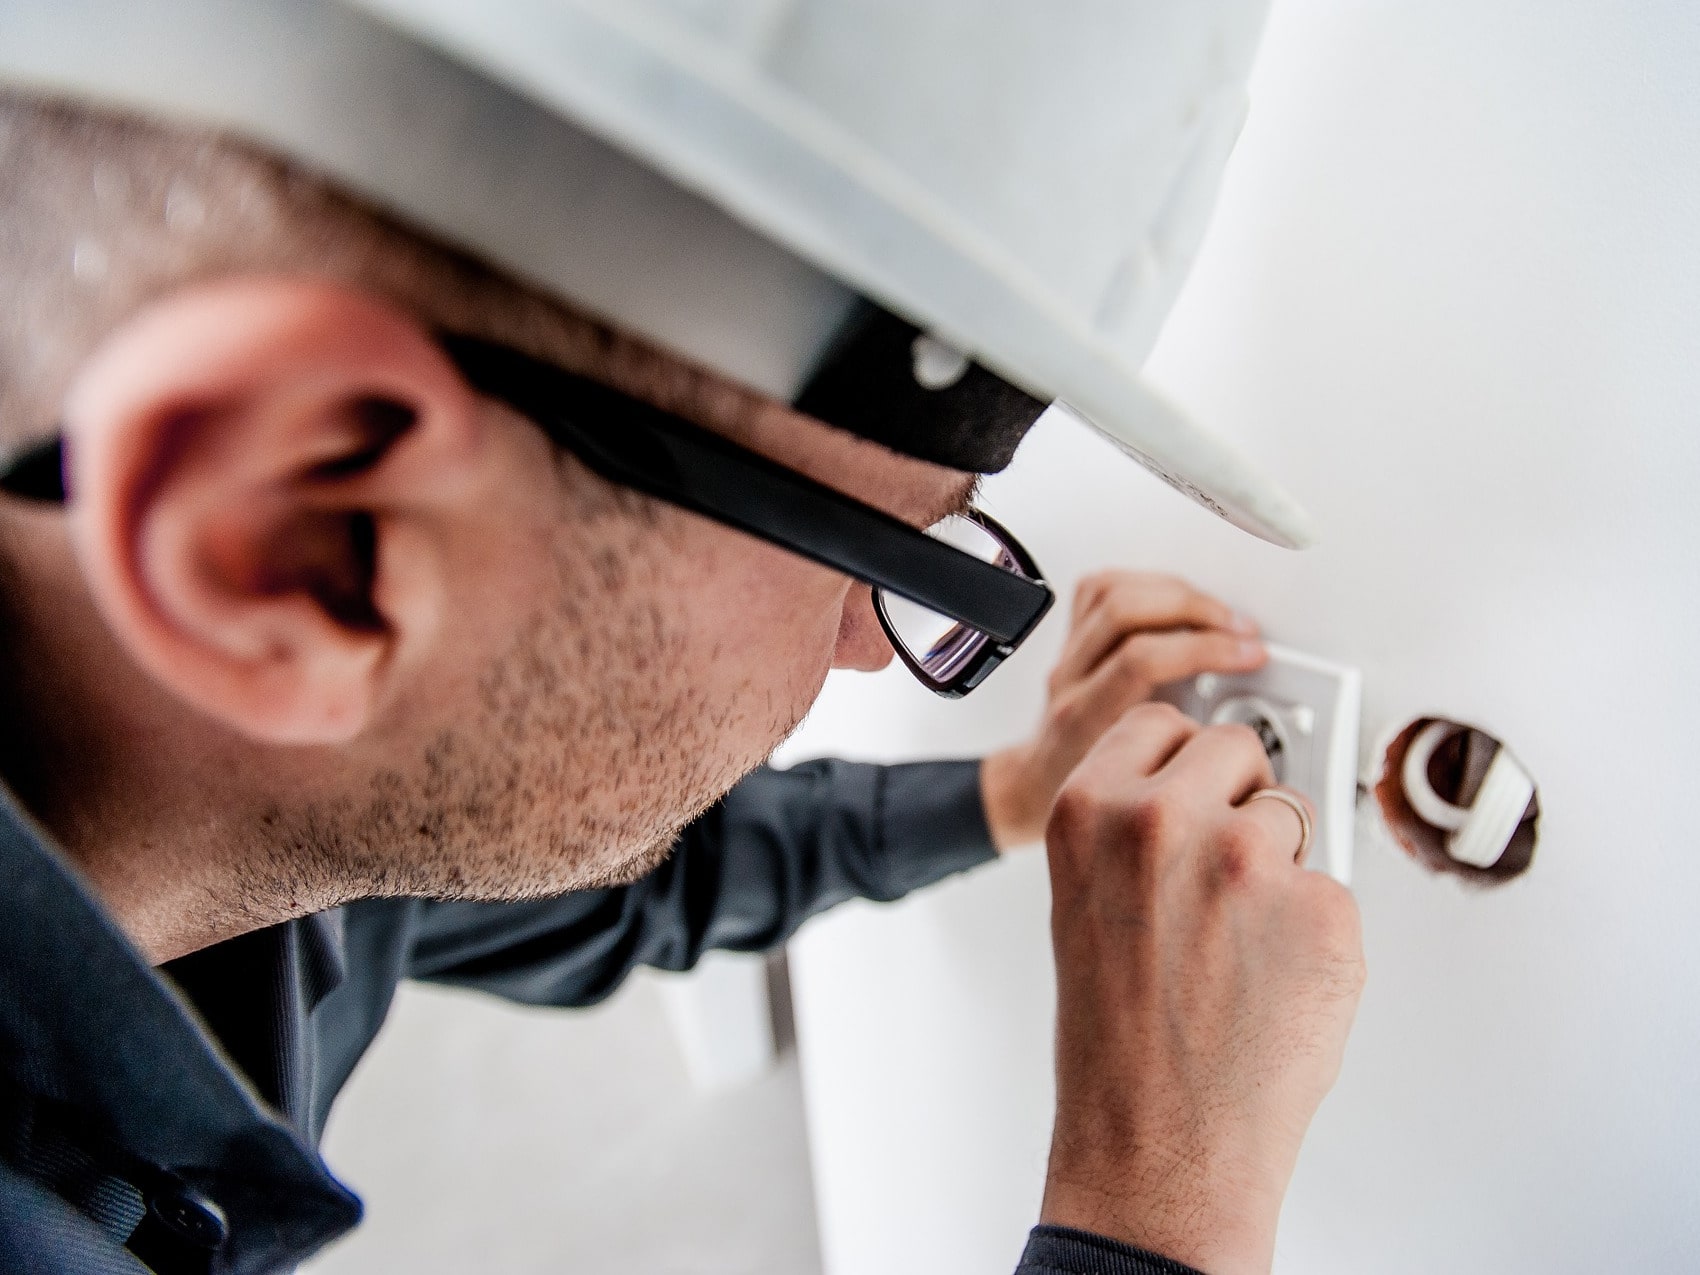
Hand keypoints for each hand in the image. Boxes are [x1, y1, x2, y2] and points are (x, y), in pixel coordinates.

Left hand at [981, 571, 1265, 849]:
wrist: (1038, 785)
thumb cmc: (1088, 792)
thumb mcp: (1144, 788)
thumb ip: (1186, 758)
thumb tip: (1250, 732)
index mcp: (1085, 718)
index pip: (1141, 659)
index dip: (1204, 649)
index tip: (1248, 656)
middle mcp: (1070, 678)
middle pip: (1125, 611)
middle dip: (1196, 610)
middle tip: (1241, 632)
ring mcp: (1067, 654)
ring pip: (1113, 591)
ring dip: (1177, 592)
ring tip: (1218, 614)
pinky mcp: (1070, 636)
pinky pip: (1101, 587)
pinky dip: (1147, 583)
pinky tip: (1177, 599)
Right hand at [1039, 703, 1365, 1274]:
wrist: (1158, 1146)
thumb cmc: (1116, 1039)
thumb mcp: (1084, 901)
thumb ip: (1130, 827)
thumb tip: (1203, 790)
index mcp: (1090, 809)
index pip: (1161, 721)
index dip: (1183, 761)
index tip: (1192, 786)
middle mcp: (1163, 819)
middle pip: (1236, 748)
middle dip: (1238, 797)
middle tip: (1222, 871)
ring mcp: (1248, 859)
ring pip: (1293, 813)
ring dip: (1280, 862)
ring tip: (1240, 942)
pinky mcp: (1322, 907)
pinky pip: (1333, 885)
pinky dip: (1316, 928)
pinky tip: (1275, 978)